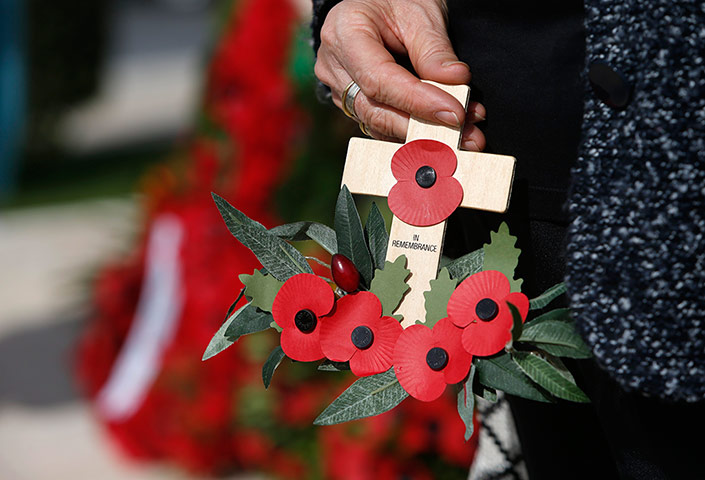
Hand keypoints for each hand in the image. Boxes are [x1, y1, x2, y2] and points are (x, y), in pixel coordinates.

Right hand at [314, 0, 485, 150]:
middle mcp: (335, 66)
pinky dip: (414, 130)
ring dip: (424, 133)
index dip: (418, 102)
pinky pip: (382, 125)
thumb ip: (434, 49)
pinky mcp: (352, 104)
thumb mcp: (419, 13)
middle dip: (424, 126)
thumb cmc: (395, 2)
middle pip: (376, 110)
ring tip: (465, 131)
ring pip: (380, 124)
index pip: (379, 80)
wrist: (376, 6)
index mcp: (344, 33)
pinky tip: (444, 128)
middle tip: (467, 132)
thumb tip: (456, 82)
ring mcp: (339, 89)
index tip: (455, 114)